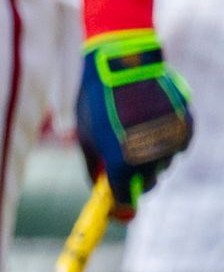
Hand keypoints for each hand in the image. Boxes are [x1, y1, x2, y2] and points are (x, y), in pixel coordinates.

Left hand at [78, 27, 194, 208]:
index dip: (120, 207)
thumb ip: (93, 166)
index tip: (116, 208)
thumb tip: (99, 187)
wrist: (123, 63)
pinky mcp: (186, 127)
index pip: (125, 201)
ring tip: (134, 130)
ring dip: (150, 157)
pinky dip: (166, 140)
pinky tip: (152, 122)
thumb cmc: (97, 100)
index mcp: (121, 163)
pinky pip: (177, 145)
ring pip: (163, 164)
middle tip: (124, 168)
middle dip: (134, 179)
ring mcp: (171, 142)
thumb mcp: (85, 135)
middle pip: (146, 184)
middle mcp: (150, 158)